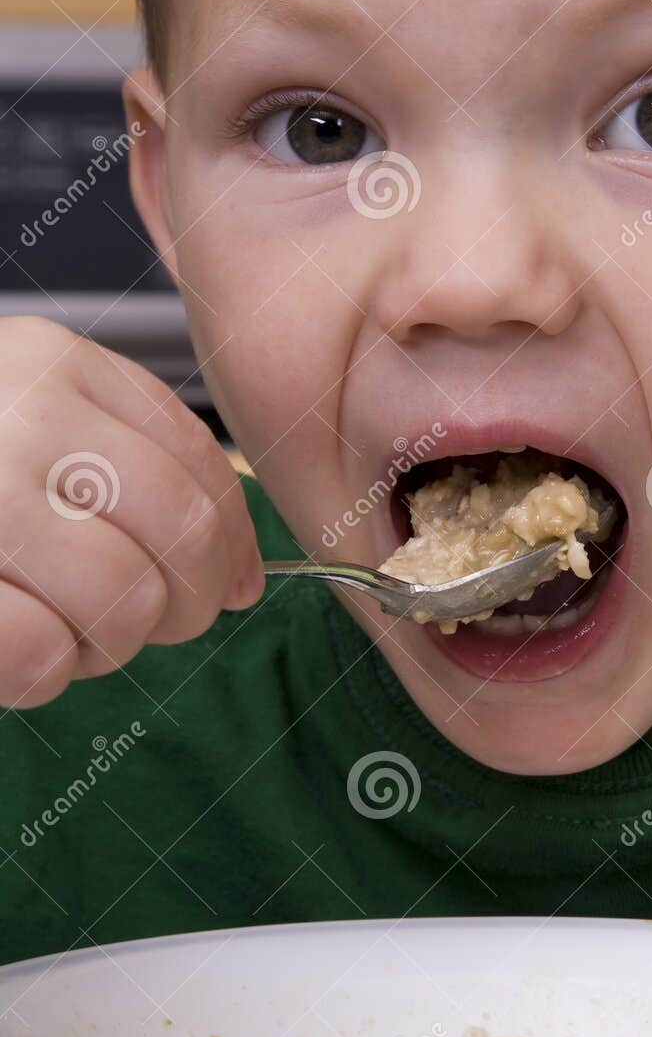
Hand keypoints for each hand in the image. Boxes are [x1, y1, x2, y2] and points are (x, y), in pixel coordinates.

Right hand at [0, 316, 261, 707]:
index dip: (227, 549)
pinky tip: (13, 651)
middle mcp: (14, 412)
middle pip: (181, 536)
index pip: (201, 466)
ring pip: (123, 601)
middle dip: (178, 605)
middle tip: (126, 622)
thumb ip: (133, 473)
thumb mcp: (31, 432)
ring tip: (52, 629)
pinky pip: (40, 652)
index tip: (222, 589)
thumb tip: (244, 575)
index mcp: (52, 364)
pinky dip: (43, 672)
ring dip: (102, 646)